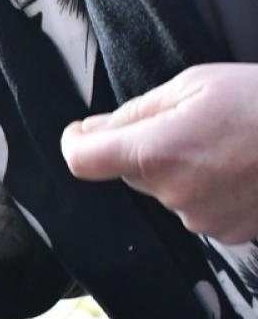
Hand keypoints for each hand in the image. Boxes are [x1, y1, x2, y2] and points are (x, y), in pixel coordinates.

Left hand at [62, 63, 257, 243]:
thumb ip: (136, 111)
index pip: (82, 160)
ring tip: (225, 143)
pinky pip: (198, 208)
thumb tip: (92, 129)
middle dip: (144, 149)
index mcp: (156, 151)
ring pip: (165, 191)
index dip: (78, 143)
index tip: (84, 132)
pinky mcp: (228, 233)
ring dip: (181, 169)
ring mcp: (202, 218)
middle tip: (187, 123)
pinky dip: (209, 188)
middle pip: (129, 174)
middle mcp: (173, 193)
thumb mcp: (195, 84)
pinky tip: (240, 166)